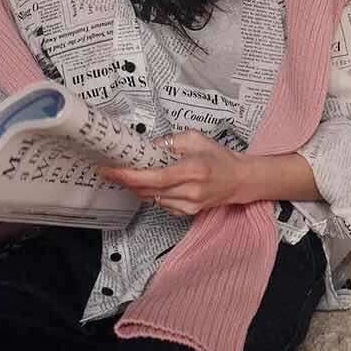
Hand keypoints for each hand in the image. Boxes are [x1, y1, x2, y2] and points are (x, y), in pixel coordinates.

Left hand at [98, 130, 247, 215]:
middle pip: (149, 190)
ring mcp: (189, 205)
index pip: (155, 177)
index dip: (130, 176)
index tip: (112, 171)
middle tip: (110, 170)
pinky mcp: (188, 212)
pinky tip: (153, 183)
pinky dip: (152, 194)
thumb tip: (147, 148)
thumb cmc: (218, 156)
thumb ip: (170, 142)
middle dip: (127, 181)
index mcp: (191, 169)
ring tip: (130, 174)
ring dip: (138, 187)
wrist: (239, 179)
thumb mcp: (195, 138)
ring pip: (152, 199)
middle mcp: (189, 191)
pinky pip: (161, 204)